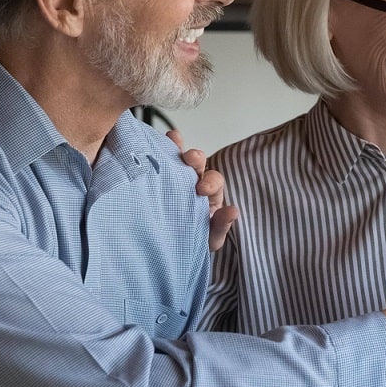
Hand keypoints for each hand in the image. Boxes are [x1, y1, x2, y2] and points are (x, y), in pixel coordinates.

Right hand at [167, 130, 238, 250]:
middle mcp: (194, 182)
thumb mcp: (209, 238)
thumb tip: (233, 210)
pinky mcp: (156, 180)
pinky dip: (157, 149)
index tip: (201, 190)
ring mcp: (174, 179)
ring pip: (178, 158)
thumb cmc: (194, 241)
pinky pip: (158, 162)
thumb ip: (221, 225)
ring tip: (173, 138)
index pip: (214, 181)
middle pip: (198, 165)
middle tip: (190, 158)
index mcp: (210, 195)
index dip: (210, 182)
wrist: (168, 248)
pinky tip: (152, 141)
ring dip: (176, 147)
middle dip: (196, 158)